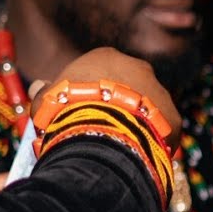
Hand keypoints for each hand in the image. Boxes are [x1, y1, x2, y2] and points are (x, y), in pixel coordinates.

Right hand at [35, 47, 181, 145]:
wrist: (102, 128)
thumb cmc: (67, 110)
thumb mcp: (48, 98)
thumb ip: (45, 92)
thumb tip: (39, 86)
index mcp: (106, 57)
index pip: (100, 72)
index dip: (91, 93)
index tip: (84, 111)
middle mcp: (138, 69)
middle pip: (129, 87)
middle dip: (119, 105)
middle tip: (105, 127)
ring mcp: (160, 92)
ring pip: (148, 109)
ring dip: (137, 123)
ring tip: (121, 144)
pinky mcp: (173, 117)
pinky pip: (162, 131)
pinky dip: (152, 141)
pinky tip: (138, 153)